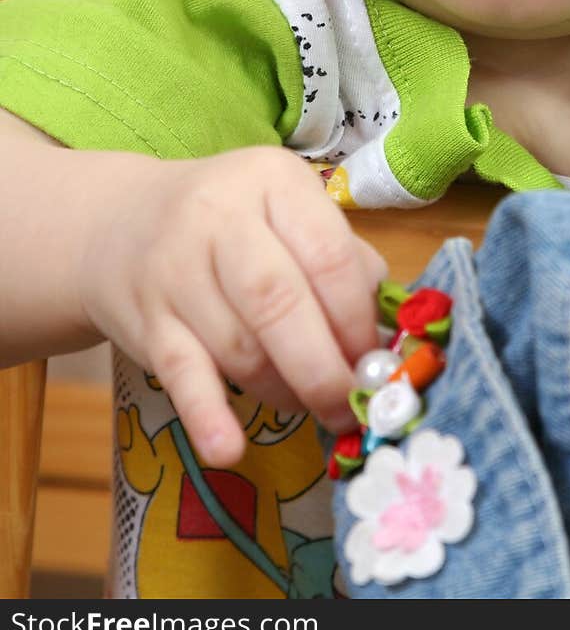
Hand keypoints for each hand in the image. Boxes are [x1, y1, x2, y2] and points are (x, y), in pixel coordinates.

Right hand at [78, 146, 386, 465]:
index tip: (374, 362)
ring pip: (239, 346)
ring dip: (281, 390)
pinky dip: (208, 414)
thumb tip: (390, 331)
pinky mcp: (145, 318)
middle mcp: (220, 215)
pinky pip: (179, 372)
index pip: (328, 255)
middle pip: (280, 302)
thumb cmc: (231, 225)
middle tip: (348, 406)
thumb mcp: (288, 214)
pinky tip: (229, 448)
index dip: (358, 319)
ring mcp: (175, 267)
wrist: (119, 223)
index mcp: (274, 181)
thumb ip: (343, 261)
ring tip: (302, 402)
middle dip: (323, 367)